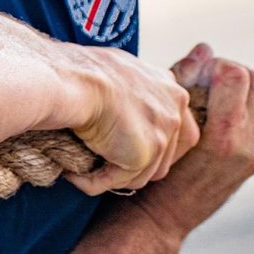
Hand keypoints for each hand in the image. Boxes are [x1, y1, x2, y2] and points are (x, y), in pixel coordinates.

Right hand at [64, 47, 199, 196]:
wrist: (78, 81)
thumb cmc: (85, 72)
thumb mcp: (119, 71)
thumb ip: (132, 90)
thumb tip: (118, 103)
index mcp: (170, 88)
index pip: (177, 126)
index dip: (155, 142)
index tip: (128, 147)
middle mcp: (175, 107)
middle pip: (167, 153)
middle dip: (139, 164)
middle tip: (106, 164)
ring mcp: (164, 131)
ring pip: (145, 172)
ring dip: (116, 175)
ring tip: (86, 168)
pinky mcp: (147, 153)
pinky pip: (121, 181)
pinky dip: (96, 182)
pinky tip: (75, 175)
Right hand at [129, 44, 253, 241]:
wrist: (161, 217)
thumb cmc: (150, 169)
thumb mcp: (162, 125)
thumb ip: (183, 83)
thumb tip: (205, 48)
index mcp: (223, 137)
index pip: (236, 76)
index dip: (214, 65)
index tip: (196, 74)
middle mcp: (246, 146)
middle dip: (232, 69)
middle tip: (208, 78)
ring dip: (249, 81)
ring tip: (222, 86)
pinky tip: (237, 99)